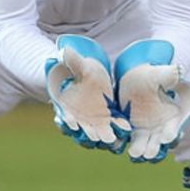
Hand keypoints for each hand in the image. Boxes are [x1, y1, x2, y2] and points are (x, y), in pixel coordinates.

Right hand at [45, 35, 130, 151]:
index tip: (71, 123)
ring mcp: (96, 121)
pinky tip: (126, 129)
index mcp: (68, 107)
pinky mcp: (111, 119)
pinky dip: (119, 129)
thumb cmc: (83, 70)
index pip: (65, 118)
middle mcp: (81, 119)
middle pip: (82, 130)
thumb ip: (73, 61)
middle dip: (87, 134)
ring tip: (110, 140)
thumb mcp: (80, 65)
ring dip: (104, 137)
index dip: (67, 121)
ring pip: (98, 133)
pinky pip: (115, 126)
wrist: (96, 75)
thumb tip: (63, 51)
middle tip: (93, 137)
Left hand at [114, 39, 189, 162]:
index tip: (166, 137)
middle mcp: (159, 127)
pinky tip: (117, 143)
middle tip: (148, 153)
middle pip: (158, 142)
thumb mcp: (160, 74)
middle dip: (154, 148)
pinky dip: (122, 142)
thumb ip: (169, 75)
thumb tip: (179, 71)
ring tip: (134, 153)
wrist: (135, 78)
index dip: (170, 133)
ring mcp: (144, 130)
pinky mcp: (130, 130)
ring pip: (143, 144)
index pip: (172, 128)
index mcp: (171, 116)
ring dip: (139, 149)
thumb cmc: (151, 75)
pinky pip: (127, 139)